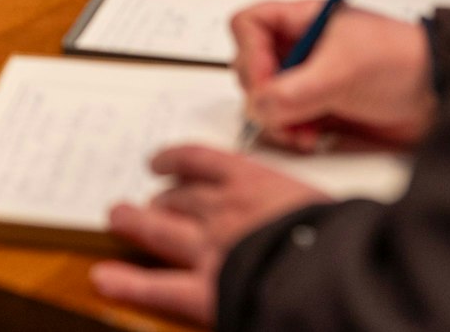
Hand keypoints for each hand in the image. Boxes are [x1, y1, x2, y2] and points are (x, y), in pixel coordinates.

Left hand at [90, 146, 330, 321]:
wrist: (339, 272)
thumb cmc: (345, 238)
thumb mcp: (331, 207)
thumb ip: (306, 207)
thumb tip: (318, 216)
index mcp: (256, 183)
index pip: (202, 160)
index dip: (176, 159)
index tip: (164, 161)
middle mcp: (223, 209)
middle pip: (179, 197)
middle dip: (160, 197)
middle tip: (148, 199)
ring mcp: (209, 248)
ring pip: (160, 228)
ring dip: (136, 221)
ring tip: (119, 217)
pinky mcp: (205, 290)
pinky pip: (157, 285)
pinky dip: (127, 282)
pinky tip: (104, 279)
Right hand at [230, 0, 435, 149]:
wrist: (440, 97)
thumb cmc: (403, 62)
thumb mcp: (344, 71)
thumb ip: (297, 90)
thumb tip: (259, 106)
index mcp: (303, 21)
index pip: (250, 25)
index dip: (250, 53)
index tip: (266, 80)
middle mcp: (301, 49)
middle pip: (252, 67)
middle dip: (263, 95)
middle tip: (281, 110)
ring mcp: (308, 79)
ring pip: (266, 99)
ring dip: (277, 120)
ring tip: (300, 130)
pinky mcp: (318, 107)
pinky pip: (286, 121)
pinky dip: (292, 133)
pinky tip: (313, 137)